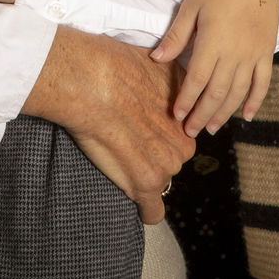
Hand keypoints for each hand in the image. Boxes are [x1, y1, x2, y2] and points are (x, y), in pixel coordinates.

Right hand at [23, 30, 195, 223]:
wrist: (90, 81)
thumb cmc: (117, 67)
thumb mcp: (162, 65)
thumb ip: (174, 84)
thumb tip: (173, 84)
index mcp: (189, 118)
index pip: (179, 137)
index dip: (158, 133)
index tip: (142, 128)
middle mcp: (183, 144)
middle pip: (170, 159)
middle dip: (152, 153)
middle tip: (126, 137)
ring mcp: (165, 167)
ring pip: (158, 180)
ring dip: (142, 173)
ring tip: (116, 152)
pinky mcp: (144, 184)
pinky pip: (152, 212)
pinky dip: (145, 210)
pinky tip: (138, 206)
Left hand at [151, 0, 278, 134]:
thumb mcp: (192, 7)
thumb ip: (176, 36)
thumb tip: (156, 59)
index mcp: (212, 42)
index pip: (197, 80)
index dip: (186, 100)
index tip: (177, 115)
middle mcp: (234, 54)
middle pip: (217, 93)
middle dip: (202, 115)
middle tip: (191, 131)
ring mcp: (253, 55)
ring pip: (238, 93)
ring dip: (224, 113)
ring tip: (212, 128)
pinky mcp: (267, 53)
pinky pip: (262, 83)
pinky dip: (255, 101)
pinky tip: (246, 116)